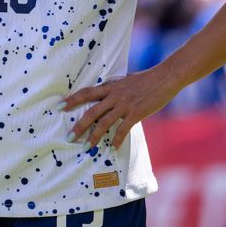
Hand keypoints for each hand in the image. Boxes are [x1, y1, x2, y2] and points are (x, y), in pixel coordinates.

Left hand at [60, 68, 179, 149]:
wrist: (166, 77)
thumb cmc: (147, 78)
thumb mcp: (127, 80)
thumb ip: (115, 87)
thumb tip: (107, 91)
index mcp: (111, 86)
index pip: (86, 93)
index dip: (72, 100)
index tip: (59, 107)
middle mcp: (115, 95)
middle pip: (91, 111)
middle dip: (79, 126)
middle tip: (69, 137)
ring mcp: (125, 105)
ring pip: (104, 123)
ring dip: (94, 136)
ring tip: (87, 147)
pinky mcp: (136, 113)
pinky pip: (123, 130)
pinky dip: (117, 140)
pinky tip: (112, 148)